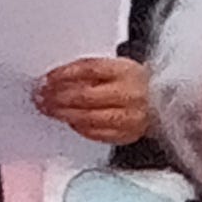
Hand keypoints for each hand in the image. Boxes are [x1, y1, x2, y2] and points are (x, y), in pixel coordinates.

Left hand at [37, 54, 151, 145]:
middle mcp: (129, 93)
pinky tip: (69, 122)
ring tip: (49, 110)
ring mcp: (131, 116)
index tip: (45, 79)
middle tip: (40, 97)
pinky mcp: (129, 134)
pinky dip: (80, 127)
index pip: (88, 69)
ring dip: (64, 114)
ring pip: (90, 117)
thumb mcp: (115, 68)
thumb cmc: (133, 83)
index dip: (63, 74)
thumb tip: (54, 80)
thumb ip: (89, 72)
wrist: (161, 102)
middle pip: (86, 96)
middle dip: (58, 97)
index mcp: (125, 71)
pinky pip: (98, 133)